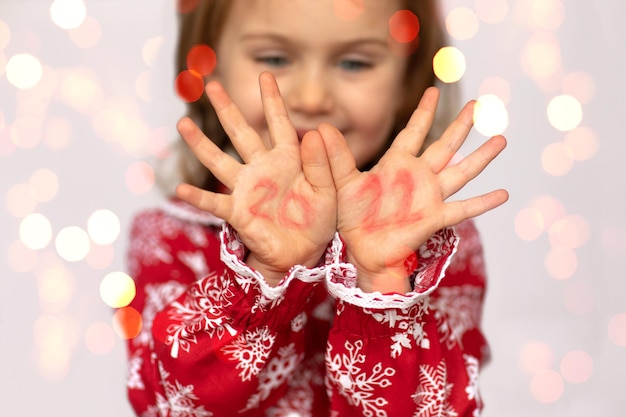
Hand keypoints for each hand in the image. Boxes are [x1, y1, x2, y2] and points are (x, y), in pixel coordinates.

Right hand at [176, 72, 336, 284]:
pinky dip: (198, 198)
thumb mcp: (328, 191)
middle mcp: (263, 168)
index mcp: (288, 159)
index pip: (280, 123)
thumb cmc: (317, 220)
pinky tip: (181, 190)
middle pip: (241, 133)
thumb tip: (314, 131)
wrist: (304, 253)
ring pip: (220, 161)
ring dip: (201, 144)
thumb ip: (322, 164)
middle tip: (211, 84)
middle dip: (227, 109)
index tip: (265, 75)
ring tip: (182, 123)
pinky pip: (215, 203)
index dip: (272, 100)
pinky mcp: (239, 212)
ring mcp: (248, 189)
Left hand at [319, 87, 507, 292]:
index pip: (414, 132)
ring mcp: (429, 196)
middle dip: (460, 125)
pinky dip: (484, 202)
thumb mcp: (341, 183)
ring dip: (480, 156)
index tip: (434, 90)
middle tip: (478, 104)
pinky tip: (504, 193)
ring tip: (501, 139)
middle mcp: (417, 176)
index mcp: (396, 164)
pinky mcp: (434, 217)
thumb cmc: (350, 218)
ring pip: (461, 171)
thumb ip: (335, 157)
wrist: (361, 251)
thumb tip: (321, 128)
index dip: (424, 112)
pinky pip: (463, 208)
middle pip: (445, 145)